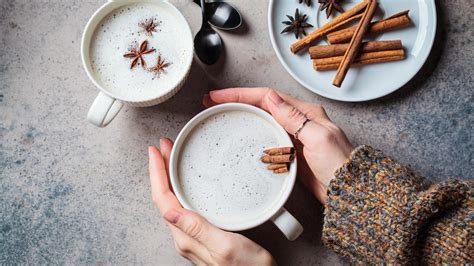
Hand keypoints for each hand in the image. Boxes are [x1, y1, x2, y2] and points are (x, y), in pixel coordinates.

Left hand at [149, 138, 274, 265]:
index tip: (155, 152)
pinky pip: (186, 207)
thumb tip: (171, 211)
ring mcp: (195, 237)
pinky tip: (188, 183)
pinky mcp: (205, 236)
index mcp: (187, 238)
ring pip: (174, 201)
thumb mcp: (226, 247)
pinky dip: (182, 188)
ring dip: (170, 178)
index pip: (163, 201)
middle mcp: (186, 238)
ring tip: (170, 159)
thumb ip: (198, 230)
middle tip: (163, 147)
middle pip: (165, 198)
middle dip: (161, 170)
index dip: (157, 174)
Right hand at [203, 88, 353, 202]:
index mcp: (305, 112)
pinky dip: (249, 134)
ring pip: (260, 120)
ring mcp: (292, 136)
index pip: (266, 97)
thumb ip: (294, 117)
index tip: (218, 97)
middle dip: (235, 101)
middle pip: (260, 105)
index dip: (240, 94)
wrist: (346, 191)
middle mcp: (298, 121)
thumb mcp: (318, 136)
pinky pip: (264, 137)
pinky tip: (239, 137)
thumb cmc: (338, 164)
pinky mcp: (288, 152)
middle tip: (212, 103)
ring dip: (240, 115)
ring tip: (220, 115)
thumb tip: (271, 97)